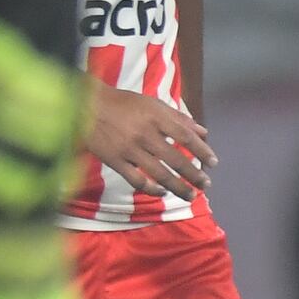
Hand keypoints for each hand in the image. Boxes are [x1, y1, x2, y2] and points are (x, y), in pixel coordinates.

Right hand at [82, 85, 211, 205]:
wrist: (85, 105)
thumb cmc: (122, 103)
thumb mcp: (152, 103)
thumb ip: (178, 118)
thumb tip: (204, 132)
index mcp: (155, 117)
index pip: (186, 137)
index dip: (203, 151)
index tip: (213, 163)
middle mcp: (145, 134)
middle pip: (176, 159)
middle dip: (194, 174)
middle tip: (206, 184)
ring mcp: (129, 149)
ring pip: (159, 174)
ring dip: (178, 187)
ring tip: (191, 195)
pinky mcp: (114, 160)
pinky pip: (136, 180)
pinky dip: (151, 189)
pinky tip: (161, 192)